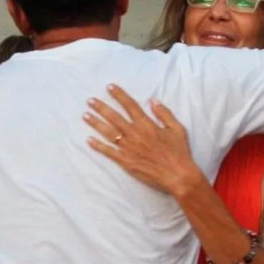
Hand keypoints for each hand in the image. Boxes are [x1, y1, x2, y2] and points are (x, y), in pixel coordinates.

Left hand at [83, 84, 200, 195]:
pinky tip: (88, 140)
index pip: (130, 105)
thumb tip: (153, 100)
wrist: (177, 176)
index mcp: (146, 125)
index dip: (119, 95)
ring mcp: (128, 148)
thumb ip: (164, 113)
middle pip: (114, 117)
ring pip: (108, 132)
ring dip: (95, 123)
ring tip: (85, 115)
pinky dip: (98, 146)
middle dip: (101, 107)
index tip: (109, 87)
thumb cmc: (179, 152)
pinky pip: (108, 152)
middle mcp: (134, 134)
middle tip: (90, 100)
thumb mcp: (177, 129)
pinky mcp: (125, 161)